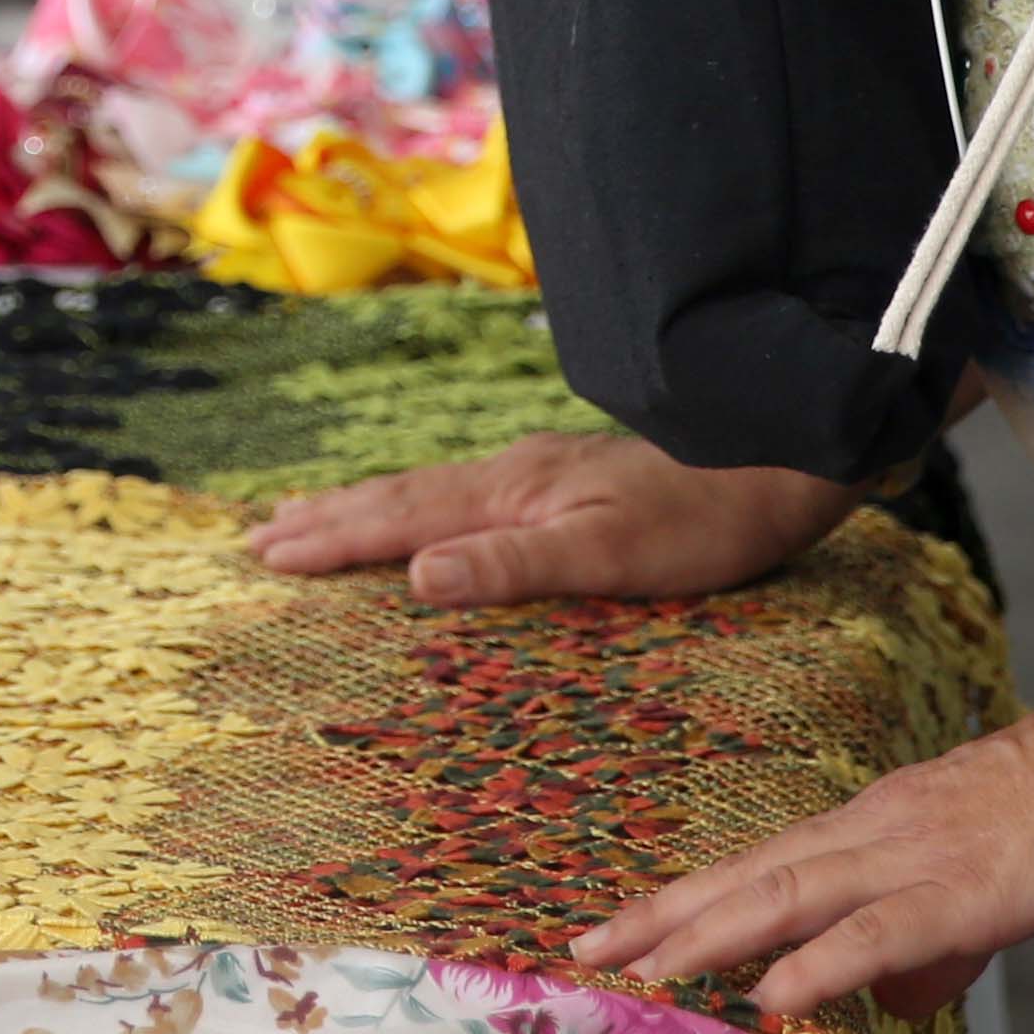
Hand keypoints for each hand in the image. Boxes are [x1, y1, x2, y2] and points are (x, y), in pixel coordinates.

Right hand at [243, 432, 856, 604]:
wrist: (776, 458)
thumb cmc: (702, 521)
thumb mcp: (610, 553)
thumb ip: (511, 564)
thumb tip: (412, 575)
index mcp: (511, 491)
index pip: (399, 518)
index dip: (330, 538)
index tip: (264, 554)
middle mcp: (512, 473)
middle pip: (398, 495)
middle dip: (325, 518)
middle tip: (257, 537)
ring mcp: (538, 471)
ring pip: (426, 489)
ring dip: (361, 507)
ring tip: (310, 515)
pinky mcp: (564, 478)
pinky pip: (459, 492)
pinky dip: (414, 504)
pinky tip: (424, 513)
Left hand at [572, 662, 1033, 1018]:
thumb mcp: (986, 888)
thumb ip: (933, 942)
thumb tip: (893, 997)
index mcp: (874, 827)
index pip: (758, 867)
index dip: (685, 900)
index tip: (620, 931)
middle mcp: (875, 831)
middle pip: (748, 876)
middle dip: (663, 916)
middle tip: (587, 949)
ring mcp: (916, 855)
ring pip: (790, 896)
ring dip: (709, 935)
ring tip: (643, 969)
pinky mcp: (967, 888)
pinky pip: (878, 930)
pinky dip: (818, 962)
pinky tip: (770, 993)